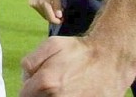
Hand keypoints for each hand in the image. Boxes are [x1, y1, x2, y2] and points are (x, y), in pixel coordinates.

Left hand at [20, 36, 134, 95]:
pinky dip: (66, 95)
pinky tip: (73, 89)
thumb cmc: (80, 51)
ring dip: (52, 94)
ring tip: (62, 84)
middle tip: (50, 81)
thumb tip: (25, 77)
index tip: (34, 80)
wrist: (111, 59)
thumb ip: (30, 61)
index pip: (24, 94)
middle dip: (38, 91)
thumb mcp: (51, 44)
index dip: (28, 86)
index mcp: (47, 82)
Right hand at [28, 0, 62, 23]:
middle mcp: (37, 5)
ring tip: (54, 7)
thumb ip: (57, 5)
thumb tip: (59, 16)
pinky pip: (39, 10)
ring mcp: (33, 4)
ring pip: (42, 14)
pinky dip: (44, 10)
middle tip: (60, 13)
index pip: (51, 18)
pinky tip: (48, 4)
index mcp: (44, 3)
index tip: (62, 19)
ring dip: (49, 14)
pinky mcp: (31, 3)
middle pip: (46, 17)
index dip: (57, 21)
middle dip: (53, 17)